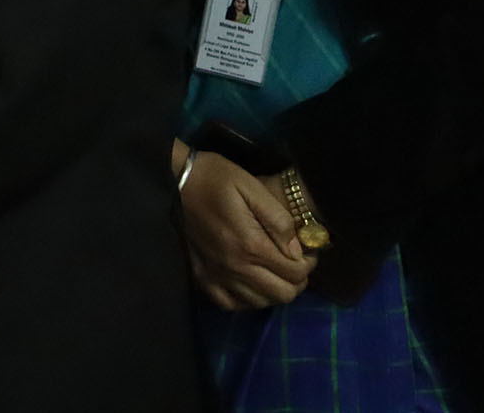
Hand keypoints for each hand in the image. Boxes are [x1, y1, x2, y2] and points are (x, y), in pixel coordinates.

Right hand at [178, 151, 316, 309]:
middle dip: (296, 280)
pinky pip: (231, 303)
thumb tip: (297, 249)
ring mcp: (216, 275)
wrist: (174, 180)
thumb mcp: (253, 187)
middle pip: (283, 294)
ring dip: (273, 289)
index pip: (296, 272)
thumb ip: (279, 220)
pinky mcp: (202, 278)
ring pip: (260, 302)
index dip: (309, 263)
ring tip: (273, 270)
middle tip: (293, 262)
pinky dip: (246, 298)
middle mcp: (235, 267)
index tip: (307, 250)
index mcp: (250, 244)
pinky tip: (249, 282)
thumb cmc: (217, 179)